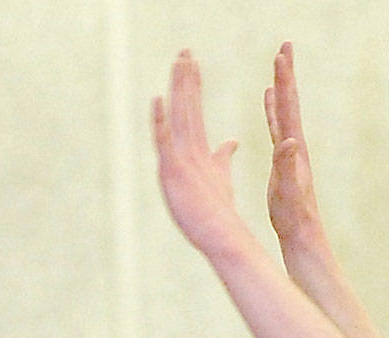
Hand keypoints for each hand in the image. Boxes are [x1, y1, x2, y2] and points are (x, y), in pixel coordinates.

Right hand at [153, 50, 244, 260]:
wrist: (219, 235)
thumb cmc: (218, 212)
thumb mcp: (221, 177)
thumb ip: (222, 157)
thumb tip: (231, 141)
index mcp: (195, 152)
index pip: (193, 112)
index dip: (193, 86)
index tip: (193, 62)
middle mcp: (184, 153)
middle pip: (184, 109)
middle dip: (184, 79)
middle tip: (184, 51)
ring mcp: (177, 163)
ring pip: (176, 118)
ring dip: (176, 90)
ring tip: (177, 64)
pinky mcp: (174, 174)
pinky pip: (166, 143)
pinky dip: (161, 121)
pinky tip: (158, 100)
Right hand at [264, 43, 323, 254]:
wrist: (300, 231)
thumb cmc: (292, 214)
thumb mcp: (288, 190)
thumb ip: (287, 166)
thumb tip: (289, 141)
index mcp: (294, 148)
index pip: (288, 108)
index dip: (283, 82)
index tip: (280, 55)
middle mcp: (294, 144)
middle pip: (289, 101)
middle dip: (286, 73)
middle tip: (285, 46)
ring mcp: (289, 149)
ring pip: (283, 109)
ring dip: (279, 86)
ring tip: (277, 64)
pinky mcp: (282, 157)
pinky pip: (276, 124)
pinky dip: (272, 108)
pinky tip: (267, 98)